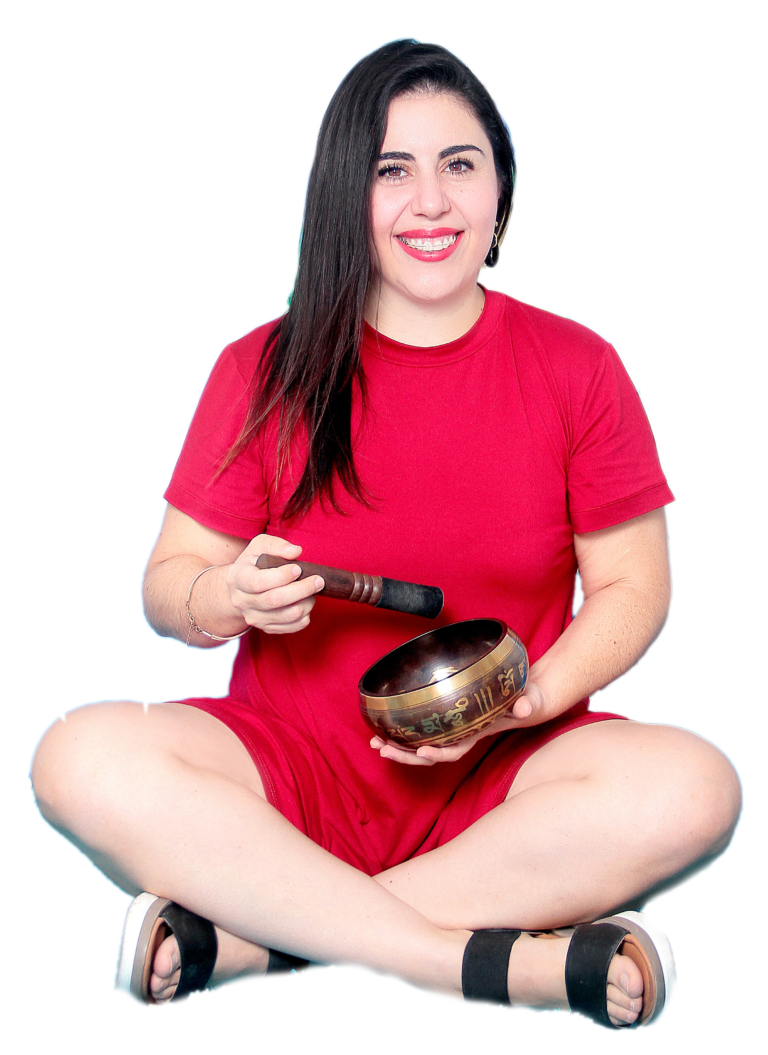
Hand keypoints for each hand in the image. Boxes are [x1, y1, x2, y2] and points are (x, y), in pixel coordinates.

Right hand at [225, 534, 323, 633]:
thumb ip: (275, 545)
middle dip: (301, 589)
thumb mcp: (258, 546)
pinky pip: (291, 627)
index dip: (281, 576)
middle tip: (318, 580)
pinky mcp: (266, 628)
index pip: (257, 582)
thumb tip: (295, 551)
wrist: (240, 589)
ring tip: (313, 590)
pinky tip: (306, 602)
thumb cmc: (252, 564)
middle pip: (275, 600)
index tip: (297, 568)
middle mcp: (242, 601)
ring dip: (306, 602)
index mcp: (237, 578)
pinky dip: (305, 616)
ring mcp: (254, 618)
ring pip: (286, 615)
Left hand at [369, 683, 544, 765]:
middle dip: (405, 755)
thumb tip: (525, 707)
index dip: (438, 754)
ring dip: (398, 746)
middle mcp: (462, 735)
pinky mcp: (448, 718)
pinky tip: (386, 727)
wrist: (526, 698)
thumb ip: (527, 704)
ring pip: (422, 744)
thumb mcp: (530, 700)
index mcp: (477, 733)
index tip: (421, 751)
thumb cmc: (528, 699)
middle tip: (382, 749)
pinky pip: (423, 729)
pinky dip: (404, 731)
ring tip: (375, 743)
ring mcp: (453, 728)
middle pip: (430, 753)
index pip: (455, 750)